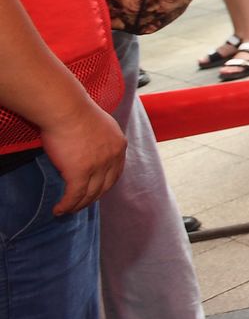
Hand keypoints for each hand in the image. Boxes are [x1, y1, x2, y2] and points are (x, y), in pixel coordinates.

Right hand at [39, 99, 125, 214]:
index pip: (116, 172)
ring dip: (77, 205)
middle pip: (105, 186)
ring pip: (90, 194)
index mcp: (119, 145)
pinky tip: (59, 209)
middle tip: (79, 204)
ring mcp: (98, 166)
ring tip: (66, 210)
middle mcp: (113, 157)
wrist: (66, 107)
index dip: (105, 185)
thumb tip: (91, 148)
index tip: (95, 192)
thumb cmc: (75, 111)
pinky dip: (67, 205)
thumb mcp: (99, 125)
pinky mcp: (80, 172)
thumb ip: (99, 139)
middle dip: (92, 198)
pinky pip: (74, 195)